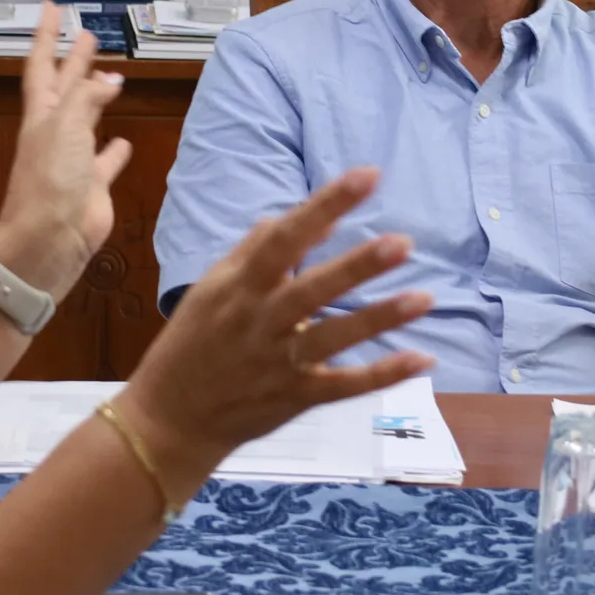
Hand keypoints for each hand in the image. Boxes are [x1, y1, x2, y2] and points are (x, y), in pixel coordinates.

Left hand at [0, 6, 130, 299]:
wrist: (48, 239)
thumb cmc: (48, 181)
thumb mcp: (66, 127)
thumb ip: (89, 99)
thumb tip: (111, 79)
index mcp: (43, 115)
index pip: (44, 66)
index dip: (48, 37)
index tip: (52, 9)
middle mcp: (57, 133)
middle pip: (67, 88)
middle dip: (76, 61)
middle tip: (88, 36)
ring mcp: (75, 159)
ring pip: (88, 121)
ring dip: (97, 100)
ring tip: (113, 79)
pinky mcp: (93, 185)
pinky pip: (106, 162)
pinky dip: (115, 151)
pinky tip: (123, 141)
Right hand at [121, 167, 433, 478]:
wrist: (169, 417)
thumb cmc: (193, 343)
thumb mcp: (213, 289)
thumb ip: (255, 251)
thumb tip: (296, 217)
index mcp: (240, 287)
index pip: (285, 239)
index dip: (326, 206)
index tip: (368, 176)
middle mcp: (261, 322)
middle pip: (313, 289)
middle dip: (357, 265)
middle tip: (403, 243)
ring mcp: (279, 363)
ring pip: (333, 337)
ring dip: (380, 319)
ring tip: (425, 298)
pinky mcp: (295, 398)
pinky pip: (344, 386)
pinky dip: (382, 374)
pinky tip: (421, 357)